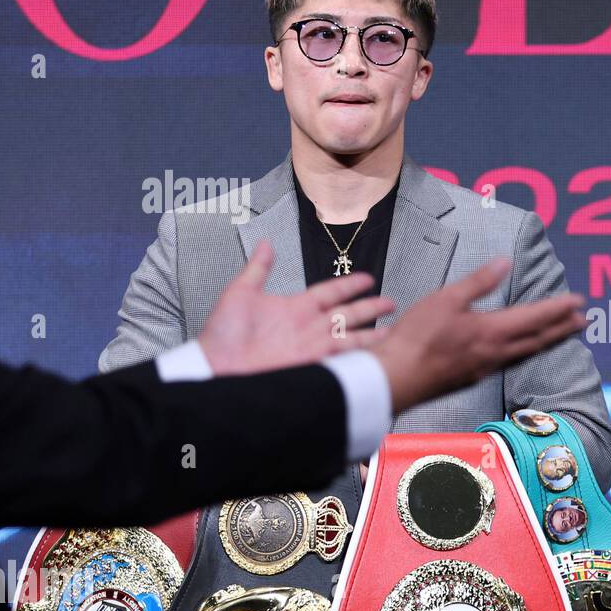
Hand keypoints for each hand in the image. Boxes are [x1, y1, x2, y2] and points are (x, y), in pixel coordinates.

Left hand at [200, 239, 395, 375]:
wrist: (217, 366)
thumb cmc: (222, 335)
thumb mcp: (240, 293)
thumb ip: (258, 268)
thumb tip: (265, 243)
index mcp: (296, 308)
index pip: (331, 292)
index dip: (350, 285)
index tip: (368, 279)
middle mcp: (308, 327)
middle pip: (349, 314)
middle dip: (371, 308)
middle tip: (390, 302)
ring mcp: (312, 347)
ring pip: (351, 337)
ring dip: (372, 333)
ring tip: (393, 330)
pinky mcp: (313, 364)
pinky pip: (343, 357)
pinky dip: (361, 355)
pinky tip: (376, 353)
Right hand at [370, 257, 585, 412]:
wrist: (396, 378)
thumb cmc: (416, 338)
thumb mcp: (446, 299)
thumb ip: (479, 282)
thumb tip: (505, 262)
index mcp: (492, 331)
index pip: (535, 317)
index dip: (559, 309)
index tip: (579, 302)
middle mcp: (496, 352)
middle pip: (538, 339)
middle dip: (562, 328)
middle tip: (584, 321)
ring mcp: (486, 367)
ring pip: (526, 353)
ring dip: (548, 341)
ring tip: (563, 334)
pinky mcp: (473, 377)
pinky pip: (510, 362)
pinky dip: (526, 353)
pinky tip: (522, 351)